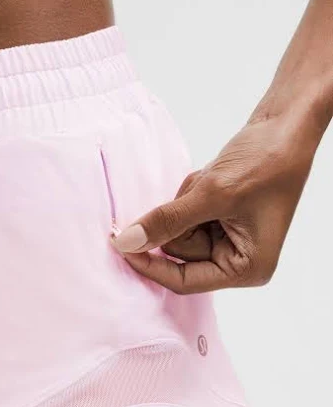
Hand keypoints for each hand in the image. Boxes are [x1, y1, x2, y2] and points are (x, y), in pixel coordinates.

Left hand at [110, 112, 317, 293]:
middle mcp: (237, 261)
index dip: (150, 265)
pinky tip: (211, 177)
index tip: (121, 245)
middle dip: (179, 219)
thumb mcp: (211, 195)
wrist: (286, 124)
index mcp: (245, 269)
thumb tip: (127, 243)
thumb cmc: (266, 161)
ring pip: (178, 231)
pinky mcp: (219, 220)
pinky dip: (189, 194)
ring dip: (184, 202)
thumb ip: (166, 222)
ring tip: (211, 181)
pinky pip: (184, 214)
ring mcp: (228, 240)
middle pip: (179, 254)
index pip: (184, 281)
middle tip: (200, 191)